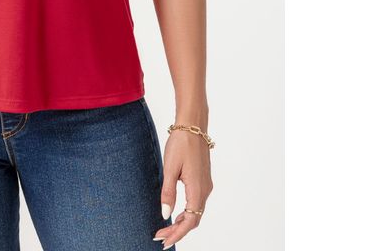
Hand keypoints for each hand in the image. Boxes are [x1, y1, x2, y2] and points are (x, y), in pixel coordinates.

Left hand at [153, 128, 212, 248]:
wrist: (193, 125)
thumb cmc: (180, 143)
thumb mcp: (169, 167)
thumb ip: (168, 192)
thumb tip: (165, 214)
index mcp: (197, 190)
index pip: (189, 221)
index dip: (176, 234)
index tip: (163, 240)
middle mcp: (205, 190)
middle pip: (193, 220)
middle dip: (177, 231)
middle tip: (160, 237)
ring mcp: (205, 185)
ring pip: (195, 212)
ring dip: (181, 222)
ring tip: (165, 228)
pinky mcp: (203, 179)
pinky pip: (196, 203)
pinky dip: (186, 213)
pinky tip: (176, 213)